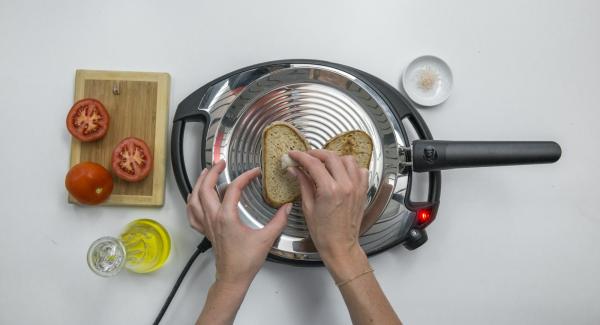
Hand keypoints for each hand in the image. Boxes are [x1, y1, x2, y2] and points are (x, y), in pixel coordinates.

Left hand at [187, 160, 290, 288]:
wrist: (233, 278)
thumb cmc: (246, 261)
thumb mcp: (266, 238)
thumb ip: (278, 221)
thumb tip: (286, 207)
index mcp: (227, 217)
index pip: (233, 188)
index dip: (244, 177)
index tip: (254, 172)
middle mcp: (213, 218)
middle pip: (206, 188)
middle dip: (212, 172)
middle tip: (221, 163)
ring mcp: (207, 224)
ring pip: (195, 198)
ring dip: (199, 183)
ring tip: (205, 173)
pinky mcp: (205, 231)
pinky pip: (192, 214)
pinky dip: (191, 202)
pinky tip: (195, 197)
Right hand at [287, 150, 368, 265]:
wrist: (340, 245)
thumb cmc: (324, 233)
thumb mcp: (308, 207)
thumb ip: (303, 184)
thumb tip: (295, 170)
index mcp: (329, 190)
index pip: (313, 164)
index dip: (301, 156)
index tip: (294, 155)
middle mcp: (345, 185)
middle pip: (331, 157)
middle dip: (316, 154)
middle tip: (306, 157)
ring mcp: (356, 187)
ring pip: (347, 160)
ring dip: (334, 158)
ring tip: (323, 163)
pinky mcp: (362, 191)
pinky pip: (360, 170)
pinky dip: (350, 167)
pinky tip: (341, 172)